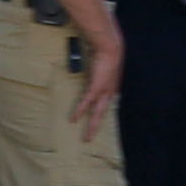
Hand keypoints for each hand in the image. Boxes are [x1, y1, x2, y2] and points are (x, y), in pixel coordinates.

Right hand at [73, 20, 125, 137]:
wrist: (111, 48)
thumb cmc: (107, 51)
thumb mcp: (104, 62)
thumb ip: (99, 67)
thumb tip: (93, 64)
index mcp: (112, 86)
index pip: (108, 103)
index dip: (103, 112)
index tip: (98, 119)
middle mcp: (110, 91)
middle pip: (104, 113)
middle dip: (98, 125)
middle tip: (91, 137)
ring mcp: (104, 91)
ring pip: (97, 113)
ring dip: (92, 126)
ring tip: (86, 138)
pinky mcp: (96, 88)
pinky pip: (86, 103)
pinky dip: (79, 111)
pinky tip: (73, 120)